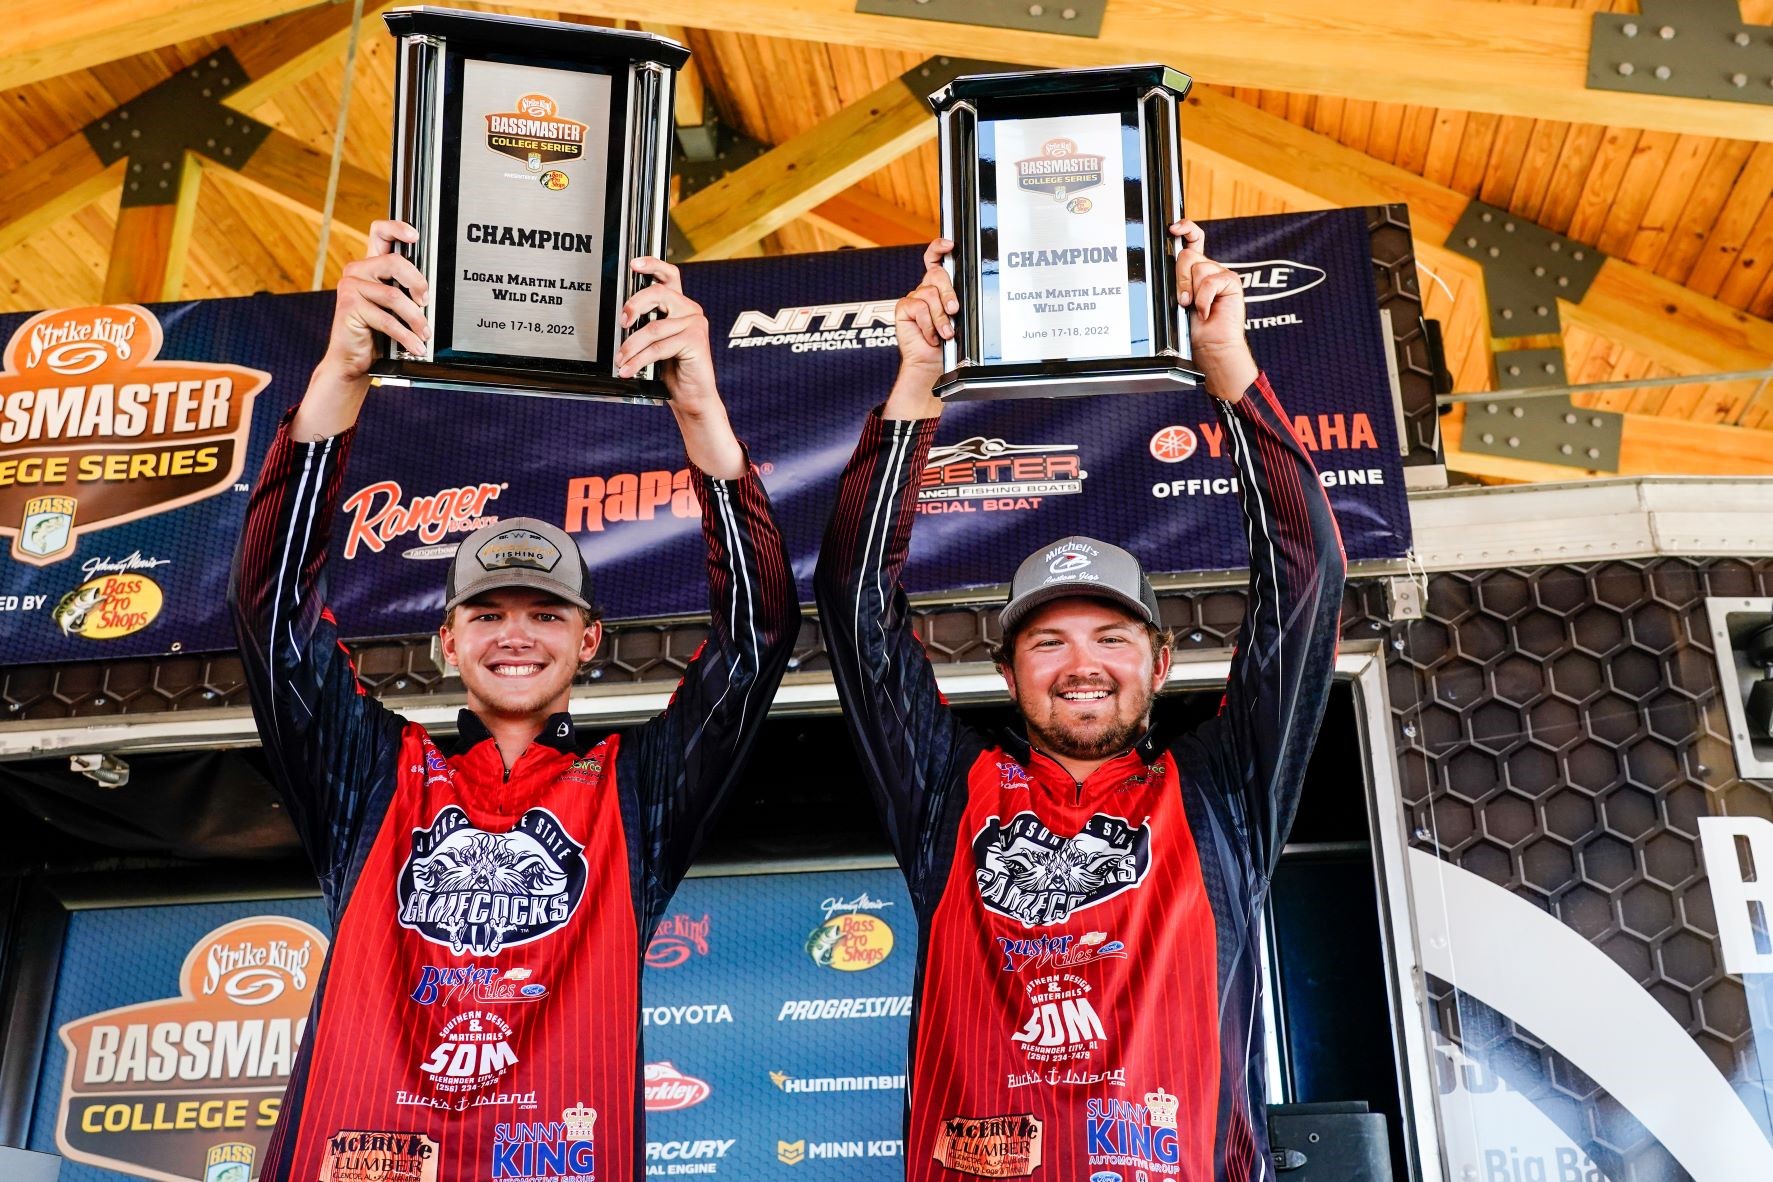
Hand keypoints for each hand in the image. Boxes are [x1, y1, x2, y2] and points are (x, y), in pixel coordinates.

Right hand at [323, 220, 429, 383]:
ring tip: (424, 334)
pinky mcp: (348, 306)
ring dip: (415, 318)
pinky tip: (415, 345)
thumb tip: (430, 290)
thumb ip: (405, 291)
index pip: (380, 233)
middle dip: (418, 283)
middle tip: (426, 303)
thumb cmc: (375, 333)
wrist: (353, 359)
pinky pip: (386, 318)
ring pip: (394, 295)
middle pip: (395, 262)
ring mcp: (350, 287)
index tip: (416, 236)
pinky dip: (405, 335)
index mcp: (370, 266)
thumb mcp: (394, 308)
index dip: (397, 228)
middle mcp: (358, 271)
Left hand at [615, 257, 719, 412]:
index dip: (652, 265)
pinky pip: (659, 347)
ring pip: (654, 327)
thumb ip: (646, 325)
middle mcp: (690, 310)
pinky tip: (629, 369)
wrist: (692, 398)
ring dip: (631, 346)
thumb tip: (622, 319)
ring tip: (621, 360)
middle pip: (658, 294)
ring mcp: (695, 324)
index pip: (669, 276)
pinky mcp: (696, 340)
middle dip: (634, 305)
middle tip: (622, 322)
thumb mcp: (655, 343)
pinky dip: (639, 360)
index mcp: (680, 306)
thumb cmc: (673, 371)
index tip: (634, 264)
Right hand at [883, 239, 955, 418]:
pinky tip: (930, 335)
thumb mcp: (958, 318)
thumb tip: (961, 294)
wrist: (932, 365)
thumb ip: (956, 300)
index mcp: (940, 288)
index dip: (939, 247)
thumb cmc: (948, 344)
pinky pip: (918, 307)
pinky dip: (928, 324)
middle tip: (954, 311)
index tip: (950, 244)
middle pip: (938, 275)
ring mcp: (914, 298)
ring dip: (940, 317)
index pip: (936, 259)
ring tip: (944, 333)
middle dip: (949, 293)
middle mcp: (926, 290)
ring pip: (930, 293)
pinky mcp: (903, 308)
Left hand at [1172, 219, 1257, 401]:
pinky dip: (1204, 299)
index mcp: (1195, 270)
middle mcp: (1208, 269)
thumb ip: (1178, 279)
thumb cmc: (1193, 327)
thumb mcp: (1179, 298)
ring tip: (1195, 307)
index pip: (1192, 240)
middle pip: (1186, 255)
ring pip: (1196, 267)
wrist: (1212, 345)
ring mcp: (1221, 274)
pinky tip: (1206, 311)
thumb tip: (1170, 262)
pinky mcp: (1231, 282)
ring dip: (1191, 290)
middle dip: (1179, 278)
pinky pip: (1210, 281)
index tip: (1174, 227)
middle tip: (1183, 299)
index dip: (1186, 228)